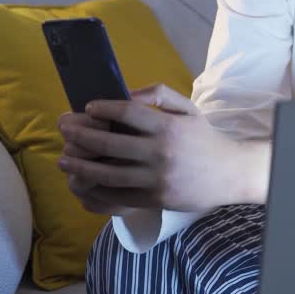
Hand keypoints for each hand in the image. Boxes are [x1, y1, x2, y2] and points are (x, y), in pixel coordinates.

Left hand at [56, 84, 243, 213]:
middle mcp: (160, 152)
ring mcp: (156, 179)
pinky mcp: (155, 199)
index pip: (128, 112)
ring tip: (63, 160)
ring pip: (109, 173)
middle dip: (82, 135)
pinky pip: (120, 196)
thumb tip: (126, 94)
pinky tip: (84, 182)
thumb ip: (158, 95)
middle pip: (110, 142)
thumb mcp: (188, 109)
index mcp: (168, 126)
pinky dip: (98, 190)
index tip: (88, 106)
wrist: (230, 174)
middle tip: (64, 129)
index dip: (104, 108)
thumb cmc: (204, 138)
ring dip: (81, 166)